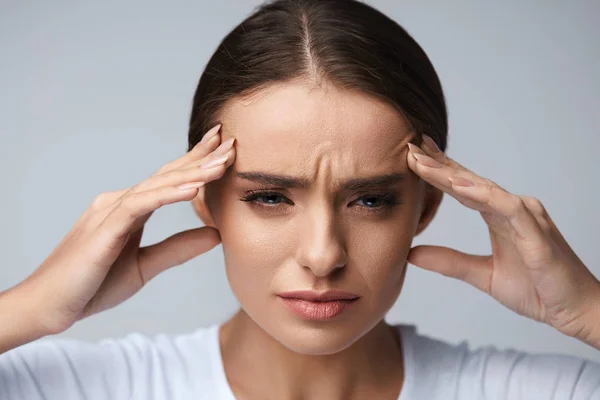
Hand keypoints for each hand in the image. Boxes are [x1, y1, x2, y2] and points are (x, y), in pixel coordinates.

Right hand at [18, 124, 235, 334]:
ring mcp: (109, 211)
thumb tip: (215, 234)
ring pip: (157, 185)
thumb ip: (178, 249)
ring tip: (222, 162)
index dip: (195, 163)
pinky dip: (167, 195)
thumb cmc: (91, 286)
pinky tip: (193, 189)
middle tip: (231, 141)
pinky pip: (140, 205)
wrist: (49, 307)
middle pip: (167, 175)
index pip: (168, 181)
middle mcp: (119, 203)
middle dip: (201, 157)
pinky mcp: (104, 228)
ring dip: (192, 173)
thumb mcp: (145, 266)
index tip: (223, 149)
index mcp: (128, 210)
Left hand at [406, 135, 599, 347]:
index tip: (414, 156)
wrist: (574, 311)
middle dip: (439, 163)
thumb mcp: (483, 275)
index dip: (439, 171)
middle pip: (469, 180)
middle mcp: (513, 208)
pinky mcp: (535, 231)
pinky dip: (482, 195)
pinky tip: (458, 187)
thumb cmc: (537, 290)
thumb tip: (412, 253)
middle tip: (410, 147)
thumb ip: (449, 262)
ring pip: (483, 188)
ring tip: (424, 163)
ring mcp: (526, 216)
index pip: (464, 187)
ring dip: (452, 175)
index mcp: (500, 215)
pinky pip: (507, 207)